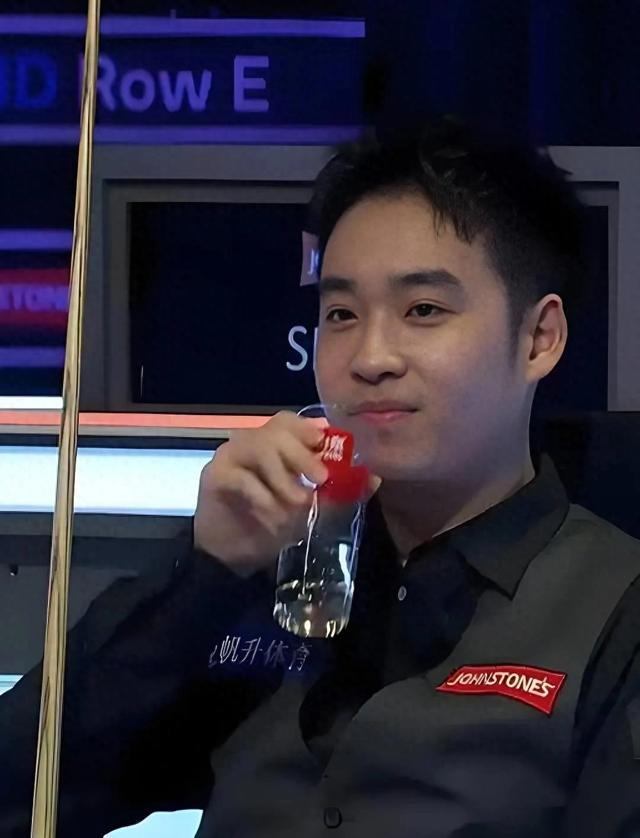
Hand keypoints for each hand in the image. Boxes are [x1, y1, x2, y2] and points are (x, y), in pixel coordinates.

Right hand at [194, 411, 380, 578]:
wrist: (230, 555)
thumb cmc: (271, 525)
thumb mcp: (311, 509)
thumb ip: (339, 492)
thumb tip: (374, 478)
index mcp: (272, 444)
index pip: (288, 422)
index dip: (307, 428)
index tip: (323, 442)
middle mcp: (249, 443)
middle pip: (275, 430)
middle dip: (301, 453)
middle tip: (320, 479)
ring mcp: (229, 457)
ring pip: (258, 448)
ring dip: (284, 478)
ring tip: (298, 504)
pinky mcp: (215, 477)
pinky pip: (241, 478)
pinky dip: (263, 499)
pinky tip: (274, 519)